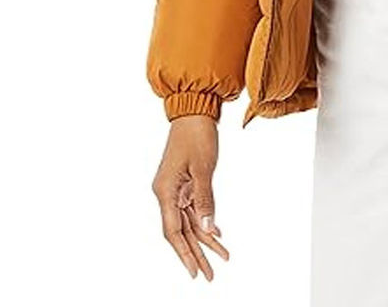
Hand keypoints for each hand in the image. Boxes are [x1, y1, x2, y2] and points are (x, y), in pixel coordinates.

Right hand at [152, 115, 229, 279]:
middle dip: (196, 254)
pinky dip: (205, 221)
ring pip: (189, 221)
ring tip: (222, 258)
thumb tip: (208, 226)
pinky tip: (216, 234)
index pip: (173, 231)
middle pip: (181, 231)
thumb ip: (204, 198)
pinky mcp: (185, 183)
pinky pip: (194, 208)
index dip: (184, 253)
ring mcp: (176, 189)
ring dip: (205, 240)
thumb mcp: (203, 167)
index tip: (195, 272)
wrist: (195, 111)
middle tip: (210, 275)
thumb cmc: (197, 135)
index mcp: (165, 192)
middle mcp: (167, 194)